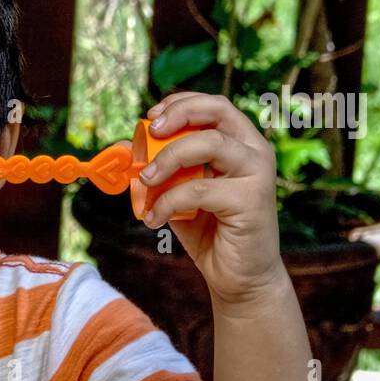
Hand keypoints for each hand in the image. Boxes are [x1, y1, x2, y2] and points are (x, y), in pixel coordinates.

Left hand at [138, 92, 286, 307]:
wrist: (237, 276)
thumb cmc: (208, 230)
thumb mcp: (177, 193)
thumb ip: (159, 170)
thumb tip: (122, 147)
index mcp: (239, 143)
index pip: (214, 105)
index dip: (181, 103)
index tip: (151, 117)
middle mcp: (254, 151)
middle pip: (218, 111)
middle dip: (179, 114)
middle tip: (151, 131)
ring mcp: (257, 174)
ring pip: (210, 145)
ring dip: (169, 158)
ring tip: (145, 180)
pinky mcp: (252, 200)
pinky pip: (200, 190)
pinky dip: (169, 201)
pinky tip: (154, 219)